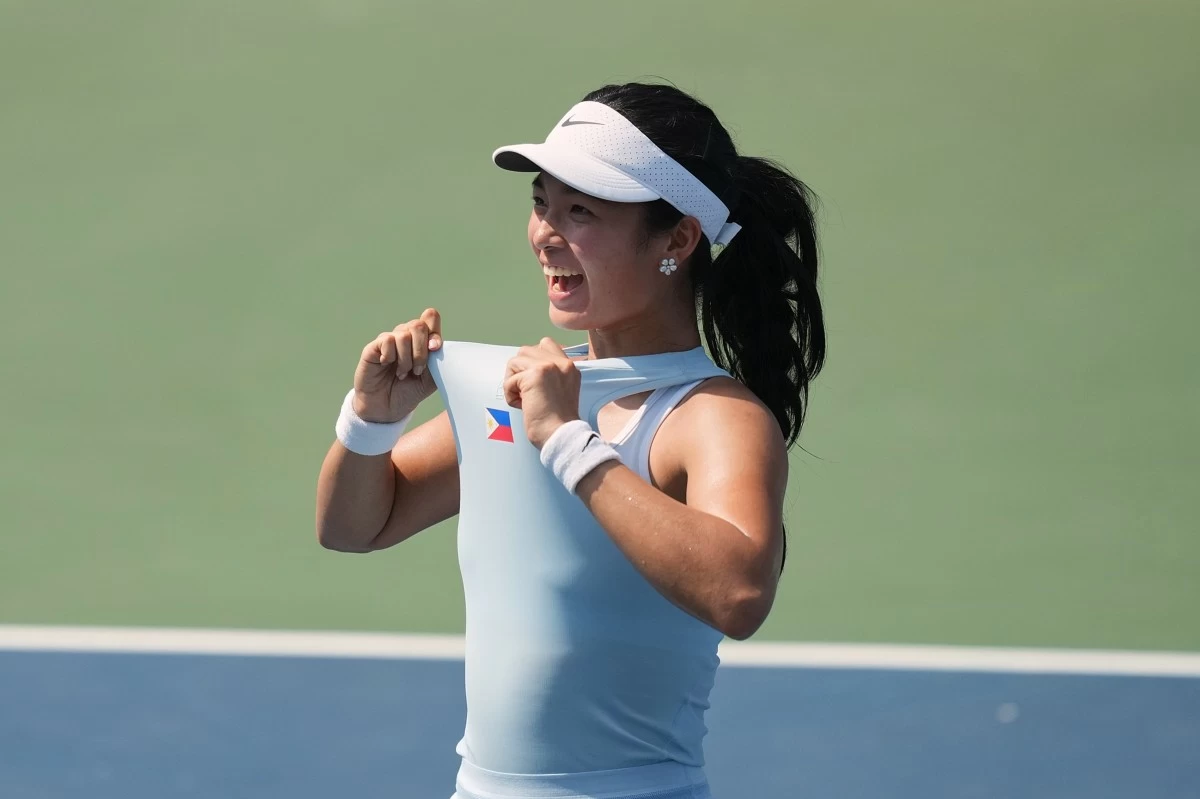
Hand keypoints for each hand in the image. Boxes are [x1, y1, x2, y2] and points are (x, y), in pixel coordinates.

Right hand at [353, 308, 441, 422]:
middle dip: (421, 352)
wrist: (387, 408)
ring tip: (402, 374)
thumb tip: (436, 343)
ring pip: (403, 335)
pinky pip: (387, 340)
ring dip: (406, 359)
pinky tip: (387, 365)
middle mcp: (405, 336)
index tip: (435, 349)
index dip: (435, 331)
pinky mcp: (373, 347)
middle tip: (417, 370)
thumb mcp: (431, 379)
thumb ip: (438, 360)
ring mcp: (389, 340)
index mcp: (422, 340)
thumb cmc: (409, 391)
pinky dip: (391, 356)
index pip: (431, 318)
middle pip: (418, 325)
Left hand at [503, 338, 582, 448]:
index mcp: (570, 366)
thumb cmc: (558, 422)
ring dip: (513, 381)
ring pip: (515, 361)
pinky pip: (510, 380)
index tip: (534, 383)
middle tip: (527, 392)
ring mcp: (548, 366)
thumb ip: (551, 375)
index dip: (533, 360)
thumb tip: (524, 369)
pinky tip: (523, 406)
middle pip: (526, 350)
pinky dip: (511, 394)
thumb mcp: (563, 390)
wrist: (561, 435)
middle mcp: (561, 362)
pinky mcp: (534, 375)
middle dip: (520, 371)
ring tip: (524, 399)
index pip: (545, 344)